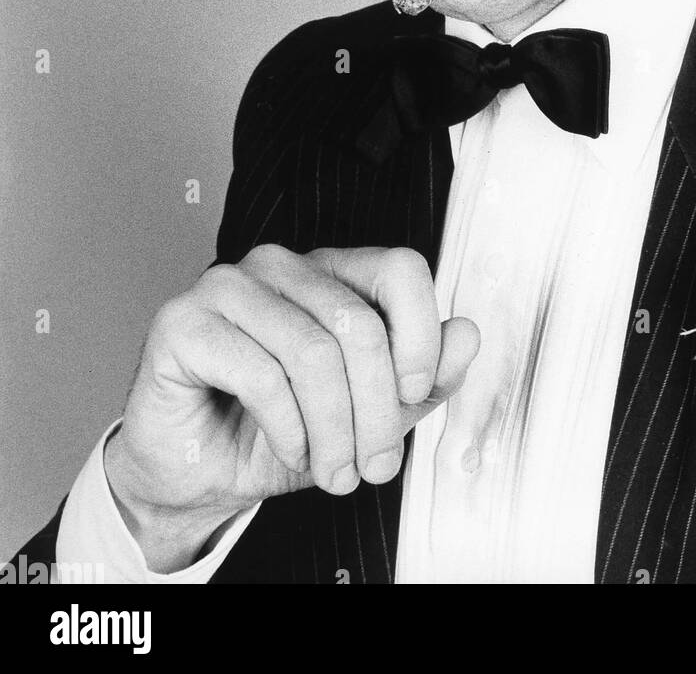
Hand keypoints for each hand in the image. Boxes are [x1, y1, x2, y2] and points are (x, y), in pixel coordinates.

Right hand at [103, 245, 478, 570]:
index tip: (415, 394)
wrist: (197, 475)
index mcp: (329, 270)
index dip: (420, 334)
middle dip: (377, 411)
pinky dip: (288, 429)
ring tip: (335, 470)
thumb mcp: (366, 415)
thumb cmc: (278, 434)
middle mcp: (280, 265)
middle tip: (374, 466)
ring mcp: (227, 285)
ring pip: (313, 352)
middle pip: (358, 322)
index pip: (400, 268)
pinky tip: (291, 450)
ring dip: (334, 430)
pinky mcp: (184, 323)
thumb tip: (467, 334)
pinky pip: (261, 374)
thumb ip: (420, 377)